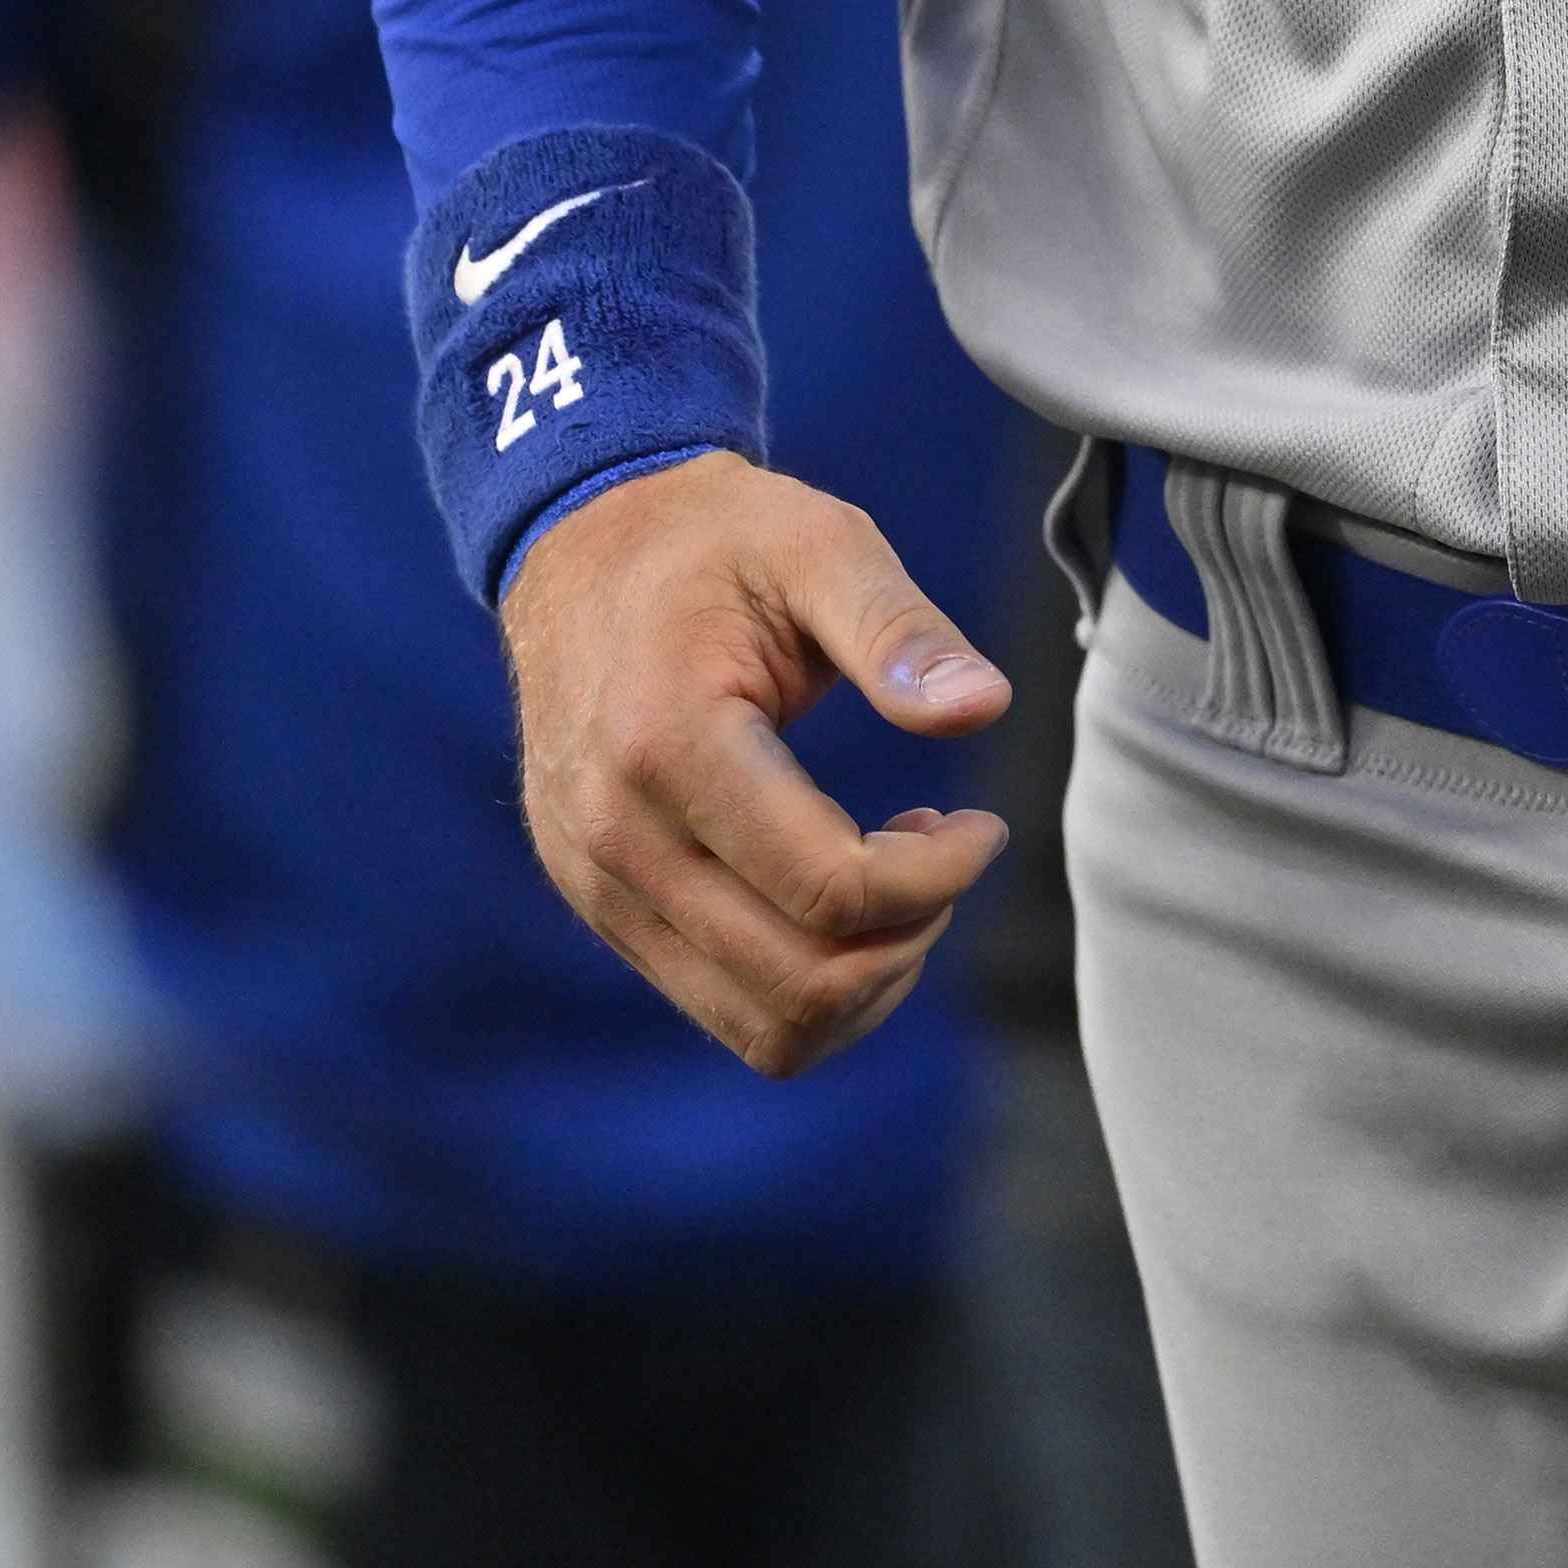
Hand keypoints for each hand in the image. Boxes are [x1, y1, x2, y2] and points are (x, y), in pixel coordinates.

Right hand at [501, 449, 1012, 1078]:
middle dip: (910, 937)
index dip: (939, 876)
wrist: (582, 547)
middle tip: (947, 851)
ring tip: (899, 877)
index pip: (830, 887)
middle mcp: (618, 839)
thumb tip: (985, 707)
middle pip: (800, 984)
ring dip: (864, 979)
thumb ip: (898, 628)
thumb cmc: (718, 540)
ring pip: (763, 1027)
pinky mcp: (603, 908)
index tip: (984, 823)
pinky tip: (840, 891)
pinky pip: (723, 1008)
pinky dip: (808, 985)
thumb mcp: (817, 541)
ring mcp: (599, 887)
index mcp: (670, 744)